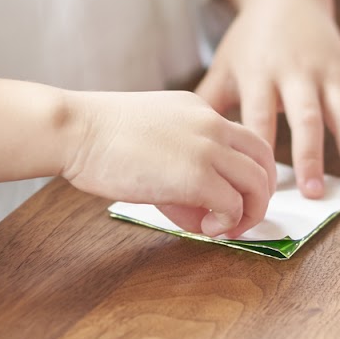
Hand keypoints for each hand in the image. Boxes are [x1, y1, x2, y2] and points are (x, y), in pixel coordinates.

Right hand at [59, 89, 276, 238]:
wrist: (75, 129)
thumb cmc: (98, 138)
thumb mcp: (152, 138)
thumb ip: (182, 164)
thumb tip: (203, 210)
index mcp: (199, 109)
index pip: (245, 139)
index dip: (248, 172)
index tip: (236, 195)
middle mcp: (211, 123)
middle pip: (263, 157)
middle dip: (261, 193)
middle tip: (242, 216)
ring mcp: (207, 148)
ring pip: (257, 183)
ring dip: (249, 212)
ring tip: (225, 228)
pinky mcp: (196, 176)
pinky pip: (233, 205)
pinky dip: (227, 222)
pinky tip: (206, 229)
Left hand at [196, 0, 339, 199]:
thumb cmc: (248, 41)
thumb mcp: (223, 65)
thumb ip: (208, 104)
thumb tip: (188, 148)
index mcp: (260, 75)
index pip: (259, 117)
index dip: (262, 150)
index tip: (260, 186)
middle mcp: (296, 74)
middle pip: (305, 118)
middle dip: (311, 156)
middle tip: (313, 194)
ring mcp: (327, 74)